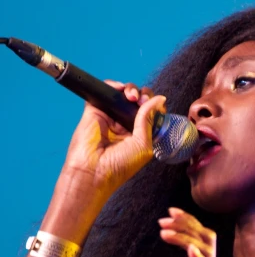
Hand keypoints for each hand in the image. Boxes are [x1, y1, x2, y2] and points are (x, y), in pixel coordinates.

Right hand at [61, 81, 166, 197]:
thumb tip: (159, 98)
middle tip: (142, 101)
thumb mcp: (143, 144)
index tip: (158, 106)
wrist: (93, 172)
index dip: (155, 105)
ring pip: (123, 93)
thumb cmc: (119, 166)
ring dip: (131, 89)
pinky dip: (112, 84)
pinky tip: (119, 89)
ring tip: (131, 97)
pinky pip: (105, 90)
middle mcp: (125, 124)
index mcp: (139, 134)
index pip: (151, 112)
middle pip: (138, 99)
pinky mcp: (95, 110)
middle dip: (144, 95)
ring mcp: (110, 116)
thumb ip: (149, 119)